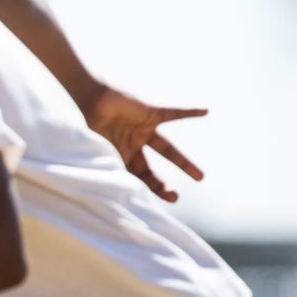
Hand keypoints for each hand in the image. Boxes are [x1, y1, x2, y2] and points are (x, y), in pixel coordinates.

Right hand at [83, 85, 205, 202]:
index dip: (153, 189)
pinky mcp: (151, 114)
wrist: (91, 98)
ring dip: (184, 163)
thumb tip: (127, 191)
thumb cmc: (92, 125)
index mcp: (121, 156)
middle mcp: (134, 146)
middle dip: (163, 185)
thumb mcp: (102, 151)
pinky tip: (205, 112)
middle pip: (152, 170)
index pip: (140, 177)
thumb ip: (115, 167)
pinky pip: (173, 114)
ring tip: (200, 178)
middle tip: (175, 197)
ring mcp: (144, 130)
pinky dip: (189, 113)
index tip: (167, 199)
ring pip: (168, 150)